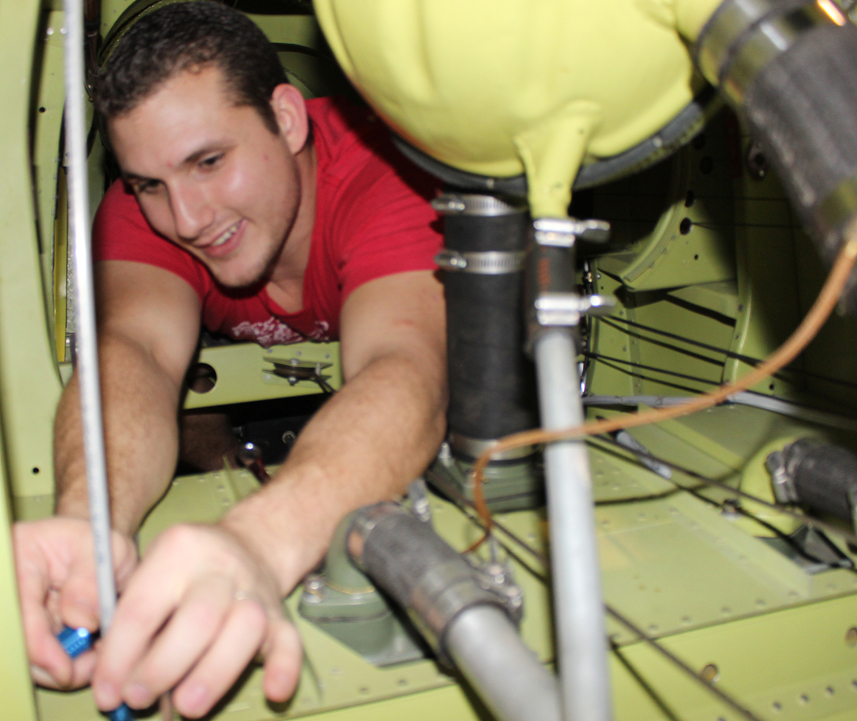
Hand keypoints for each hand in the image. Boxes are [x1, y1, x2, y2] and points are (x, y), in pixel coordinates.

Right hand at [13, 517, 137, 688]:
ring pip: (28, 659)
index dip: (41, 649)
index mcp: (18, 562)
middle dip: (54, 666)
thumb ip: (90, 580)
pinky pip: (41, 660)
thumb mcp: (103, 549)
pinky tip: (91, 655)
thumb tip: (82, 621)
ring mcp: (17, 615)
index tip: (67, 670)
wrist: (95, 548)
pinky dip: (66, 665)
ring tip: (98, 657)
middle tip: (92, 668)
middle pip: (18, 646)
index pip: (20, 615)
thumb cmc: (98, 543)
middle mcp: (9, 593)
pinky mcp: (28, 632)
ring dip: (63, 668)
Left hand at [91, 523, 300, 718]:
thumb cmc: (184, 573)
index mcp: (178, 550)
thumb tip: (109, 680)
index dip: (120, 657)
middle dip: (162, 667)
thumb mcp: (150, 574)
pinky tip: (274, 691)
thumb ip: (128, 623)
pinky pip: (289, 640)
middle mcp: (219, 566)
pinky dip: (285, 667)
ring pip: (245, 626)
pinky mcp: (280, 614)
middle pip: (198, 617)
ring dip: (214, 672)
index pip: (143, 608)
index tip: (108, 693)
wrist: (249, 544)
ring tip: (188, 706)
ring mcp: (254, 590)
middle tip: (139, 698)